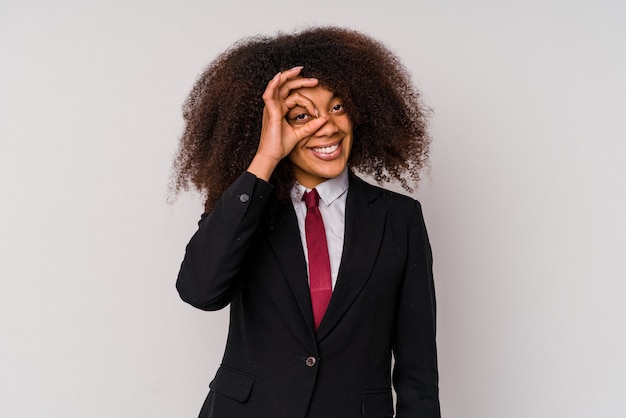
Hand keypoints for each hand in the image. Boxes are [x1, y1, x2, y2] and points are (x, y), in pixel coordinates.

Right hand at [247, 66, 328, 180]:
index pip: (294, 96)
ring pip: (279, 86)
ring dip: (288, 76)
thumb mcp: (301, 134)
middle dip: (300, 80)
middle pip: (286, 86)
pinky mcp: (270, 112)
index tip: (316, 113)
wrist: (272, 155)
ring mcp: (271, 108)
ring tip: (299, 70)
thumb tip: (324, 119)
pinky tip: (278, 77)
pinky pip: (269, 94)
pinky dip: (272, 84)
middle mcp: (275, 106)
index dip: (308, 102)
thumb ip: (311, 126)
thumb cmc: (282, 145)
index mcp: (281, 109)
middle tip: (315, 80)